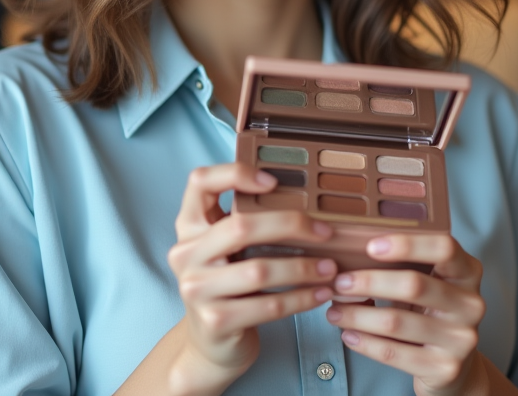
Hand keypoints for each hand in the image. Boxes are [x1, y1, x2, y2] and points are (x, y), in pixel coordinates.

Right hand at [166, 163, 336, 391]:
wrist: (210, 345)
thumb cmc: (229, 289)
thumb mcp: (226, 251)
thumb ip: (246, 224)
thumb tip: (306, 202)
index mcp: (190, 227)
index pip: (199, 182)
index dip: (235, 173)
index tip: (273, 182)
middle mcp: (186, 254)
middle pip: (241, 226)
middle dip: (291, 226)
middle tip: (325, 232)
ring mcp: (196, 289)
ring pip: (259, 270)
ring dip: (303, 268)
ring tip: (331, 268)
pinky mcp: (215, 321)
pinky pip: (268, 306)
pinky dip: (301, 299)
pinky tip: (320, 294)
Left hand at [323, 234, 488, 395]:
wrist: (455, 368)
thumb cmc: (432, 314)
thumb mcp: (430, 284)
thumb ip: (407, 265)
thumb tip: (350, 250)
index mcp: (467, 273)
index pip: (444, 248)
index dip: (407, 244)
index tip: (371, 246)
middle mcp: (471, 304)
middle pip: (414, 285)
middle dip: (368, 282)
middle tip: (339, 282)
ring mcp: (461, 339)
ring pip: (397, 322)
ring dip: (357, 315)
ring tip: (334, 311)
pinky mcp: (445, 368)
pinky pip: (395, 353)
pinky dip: (365, 343)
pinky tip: (349, 335)